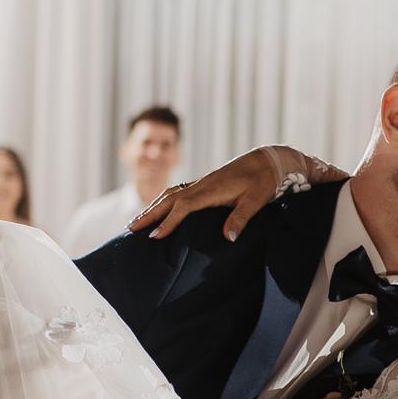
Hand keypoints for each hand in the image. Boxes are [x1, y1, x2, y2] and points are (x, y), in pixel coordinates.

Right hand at [132, 145, 345, 241]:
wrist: (267, 160)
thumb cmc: (264, 181)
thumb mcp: (257, 200)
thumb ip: (241, 218)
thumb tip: (229, 238)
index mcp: (211, 189)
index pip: (184, 206)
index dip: (169, 221)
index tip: (155, 235)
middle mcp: (201, 184)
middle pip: (169, 199)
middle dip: (149, 214)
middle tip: (130, 229)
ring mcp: (200, 183)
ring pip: (169, 194)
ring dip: (152, 207)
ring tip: (136, 222)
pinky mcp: (203, 184)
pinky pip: (176, 193)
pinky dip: (162, 202)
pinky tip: (157, 210)